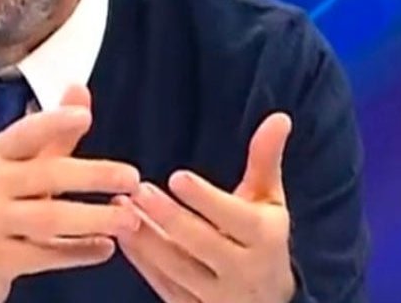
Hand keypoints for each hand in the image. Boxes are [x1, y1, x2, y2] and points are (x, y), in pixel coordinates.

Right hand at [0, 85, 141, 302]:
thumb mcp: (13, 169)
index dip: (53, 122)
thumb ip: (52, 135)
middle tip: (132, 178)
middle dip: (95, 175)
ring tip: (128, 219)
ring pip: (50, 218)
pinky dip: (79, 253)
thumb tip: (79, 90)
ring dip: (95, 218)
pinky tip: (105, 249)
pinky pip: (45, 254)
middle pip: (47, 175)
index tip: (84, 116)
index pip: (25, 133)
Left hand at [116, 113, 295, 302]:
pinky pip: (164, 286)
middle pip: (203, 244)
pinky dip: (142, 261)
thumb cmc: (263, 237)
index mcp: (265, 238)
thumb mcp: (269, 200)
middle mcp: (244, 270)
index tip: (177, 177)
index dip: (206, 199)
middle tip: (138, 189)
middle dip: (169, 218)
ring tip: (121, 207)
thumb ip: (266, 159)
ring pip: (178, 268)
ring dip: (147, 238)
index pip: (236, 218)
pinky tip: (123, 234)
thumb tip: (279, 116)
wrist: (268, 301)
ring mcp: (217, 296)